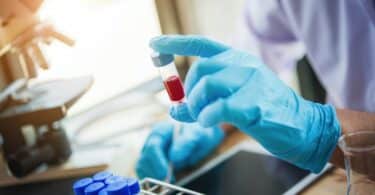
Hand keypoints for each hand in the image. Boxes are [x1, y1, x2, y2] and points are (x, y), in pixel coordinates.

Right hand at [136, 122, 223, 179]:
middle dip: (154, 171)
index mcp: (161, 130)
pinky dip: (152, 178)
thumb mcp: (196, 135)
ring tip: (167, 181)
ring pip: (142, 166)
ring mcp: (150, 151)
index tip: (166, 173)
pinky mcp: (151, 162)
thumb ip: (186, 143)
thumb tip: (174, 157)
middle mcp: (152, 141)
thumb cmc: (197, 133)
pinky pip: (145, 172)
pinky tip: (164, 181)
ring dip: (152, 176)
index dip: (158, 162)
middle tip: (167, 181)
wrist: (199, 138)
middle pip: (144, 158)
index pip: (153, 146)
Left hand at [150, 35, 340, 172]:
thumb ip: (204, 101)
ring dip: (196, 105)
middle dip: (188, 91)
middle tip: (190, 108)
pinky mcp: (253, 104)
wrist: (300, 125)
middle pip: (200, 68)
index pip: (203, 45)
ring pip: (206, 85)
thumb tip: (174, 110)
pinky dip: (206, 117)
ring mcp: (250, 82)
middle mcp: (243, 65)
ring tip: (202, 117)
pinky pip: (217, 107)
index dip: (176, 43)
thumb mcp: (232, 99)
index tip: (155, 43)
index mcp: (238, 60)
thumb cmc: (264, 110)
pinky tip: (209, 123)